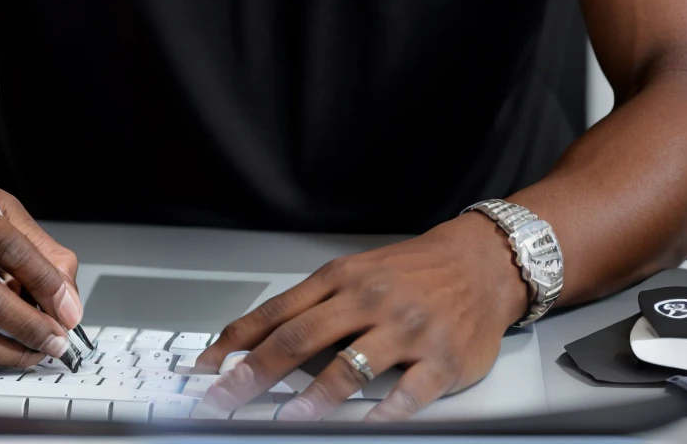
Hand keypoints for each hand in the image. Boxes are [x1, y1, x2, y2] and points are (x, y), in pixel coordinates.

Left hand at [196, 214, 529, 421]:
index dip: (239, 341)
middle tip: (227, 397)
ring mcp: (406, 330)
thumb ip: (315, 308)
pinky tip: (368, 425)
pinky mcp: (441, 359)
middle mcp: (369, 301)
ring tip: (289, 416)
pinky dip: (386, 412)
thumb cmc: (411, 272)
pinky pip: (409, 392)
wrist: (479, 263)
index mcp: (342, 279)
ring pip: (351, 364)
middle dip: (258, 371)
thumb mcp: (358, 275)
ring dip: (315, 395)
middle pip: (302, 337)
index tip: (208, 367)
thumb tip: (257, 343)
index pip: (279, 311)